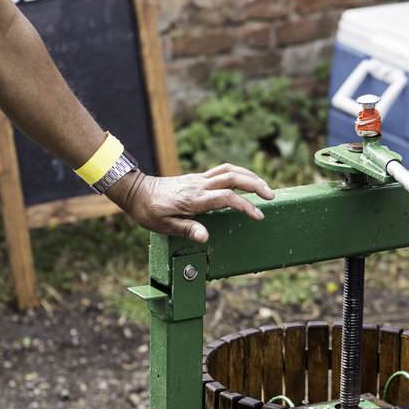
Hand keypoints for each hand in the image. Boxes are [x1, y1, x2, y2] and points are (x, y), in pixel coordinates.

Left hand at [111, 164, 275, 242]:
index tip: (258, 216)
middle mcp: (199, 185)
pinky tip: (246, 181)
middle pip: (233, 178)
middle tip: (271, 196)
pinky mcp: (198, 178)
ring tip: (264, 187)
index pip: (226, 198)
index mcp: (193, 199)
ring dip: (250, 176)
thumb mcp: (164, 226)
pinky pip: (222, 171)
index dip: (245, 206)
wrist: (137, 192)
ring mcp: (199, 179)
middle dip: (256, 184)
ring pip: (230, 170)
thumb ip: (187, 229)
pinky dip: (239, 174)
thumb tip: (205, 238)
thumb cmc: (149, 211)